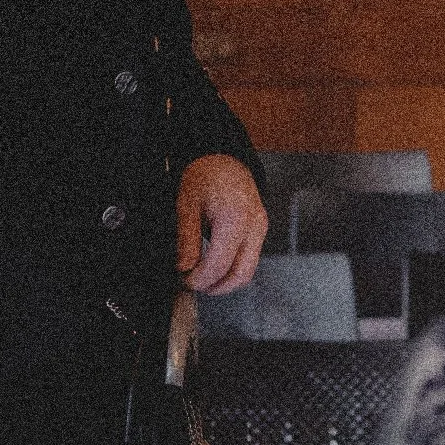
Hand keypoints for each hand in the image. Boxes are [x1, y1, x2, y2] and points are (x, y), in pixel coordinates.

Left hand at [176, 153, 267, 293]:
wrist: (224, 157)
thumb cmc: (205, 174)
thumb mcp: (186, 203)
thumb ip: (186, 238)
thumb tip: (184, 266)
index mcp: (235, 219)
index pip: (218, 265)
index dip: (199, 279)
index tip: (184, 279)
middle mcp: (254, 225)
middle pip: (240, 275)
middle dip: (215, 287)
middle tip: (193, 285)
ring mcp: (260, 227)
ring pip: (248, 270)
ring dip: (226, 281)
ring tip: (203, 278)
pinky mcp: (260, 228)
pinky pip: (250, 258)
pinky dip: (233, 268)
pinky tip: (214, 265)